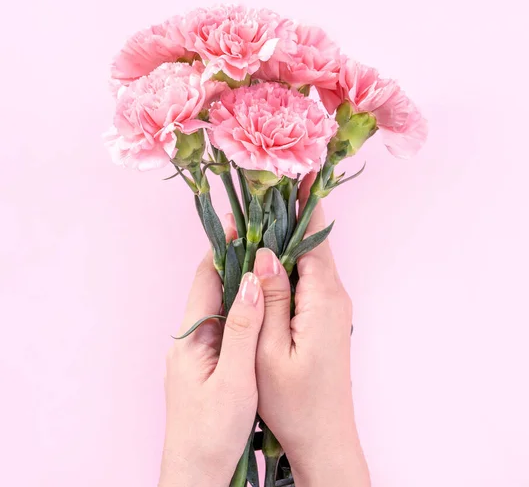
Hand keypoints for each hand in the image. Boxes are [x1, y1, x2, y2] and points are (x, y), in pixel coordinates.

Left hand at [159, 245, 263, 486]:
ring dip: (240, 283)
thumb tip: (253, 280)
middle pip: (212, 288)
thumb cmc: (212, 431)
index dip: (222, 248)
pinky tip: (261, 305)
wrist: (197, 474)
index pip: (205, 278)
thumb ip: (243, 328)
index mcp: (192, 336)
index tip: (240, 222)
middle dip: (235, 260)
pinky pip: (226, 325)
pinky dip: (243, 308)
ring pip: (221, 306)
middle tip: (260, 235)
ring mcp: (199, 352)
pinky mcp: (209, 365)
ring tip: (266, 260)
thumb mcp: (235, 378)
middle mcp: (191, 338)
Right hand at [253, 179, 370, 485]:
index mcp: (323, 298)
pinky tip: (269, 255)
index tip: (297, 169)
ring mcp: (332, 306)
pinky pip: (307, 277)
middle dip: (292, 212)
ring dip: (289, 235)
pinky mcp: (326, 316)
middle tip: (270, 181)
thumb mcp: (270, 350)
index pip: (314, 237)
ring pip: (309, 259)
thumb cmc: (295, 402)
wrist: (325, 437)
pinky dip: (290, 260)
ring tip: (264, 207)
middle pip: (312, 242)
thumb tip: (265, 253)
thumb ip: (271, 298)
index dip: (304, 203)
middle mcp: (334, 295)